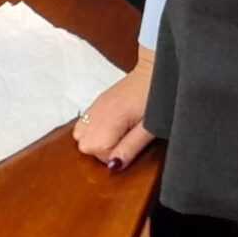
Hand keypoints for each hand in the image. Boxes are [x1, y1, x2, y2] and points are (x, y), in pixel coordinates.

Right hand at [72, 46, 158, 172]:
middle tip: (122, 142)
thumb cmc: (157, 98)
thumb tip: (113, 166)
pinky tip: (111, 127)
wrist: (155, 70)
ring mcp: (96, 106)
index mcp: (112, 118)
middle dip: (101, 150)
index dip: (112, 156)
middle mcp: (98, 111)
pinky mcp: (97, 102)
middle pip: (83, 144)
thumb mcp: (149, 127)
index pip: (95, 149)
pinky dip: (93, 130)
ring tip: (116, 136)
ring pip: (80, 134)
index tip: (128, 148)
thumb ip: (131, 147)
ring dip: (95, 140)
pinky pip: (84, 122)